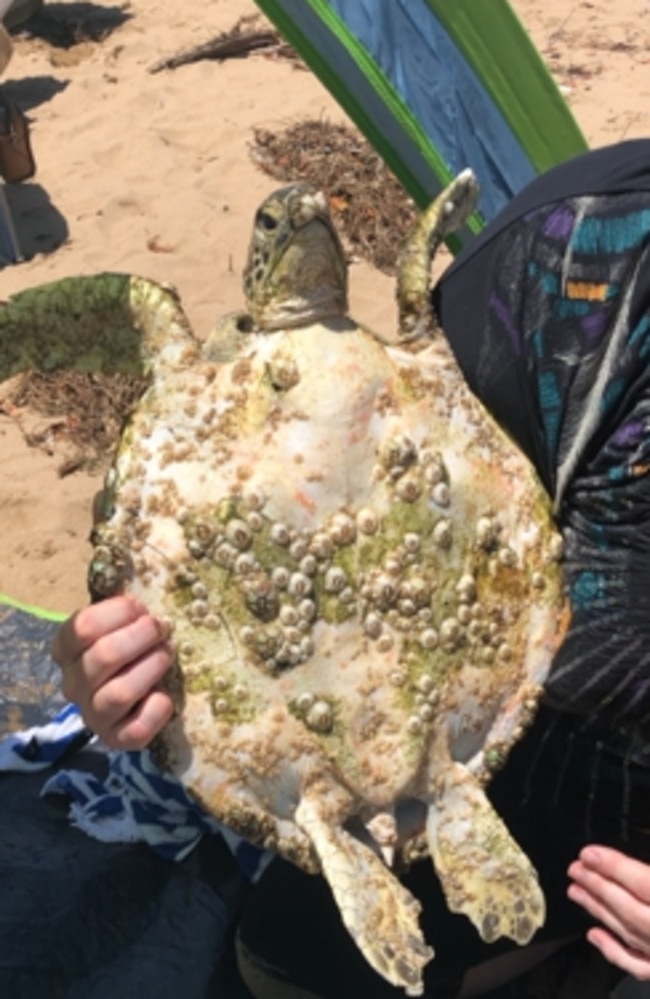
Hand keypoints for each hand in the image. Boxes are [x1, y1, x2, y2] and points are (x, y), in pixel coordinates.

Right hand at [51, 595, 173, 749]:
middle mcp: (74, 685)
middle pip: (103, 656)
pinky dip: (157, 709)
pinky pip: (136, 730)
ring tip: (167, 654)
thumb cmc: (131, 648)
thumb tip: (141, 577)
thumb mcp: (121, 623)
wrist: (138, 696)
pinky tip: (166, 696)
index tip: (141, 607)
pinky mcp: (117, 739)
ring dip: (151, 667)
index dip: (117, 612)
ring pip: (119, 693)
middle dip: (140, 637)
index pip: (82, 627)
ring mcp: (94, 715)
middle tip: (160, 629)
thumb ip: (125, 607)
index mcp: (67, 651)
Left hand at [568, 845, 649, 979]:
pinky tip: (593, 935)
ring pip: (627, 932)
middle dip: (597, 885)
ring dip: (598, 910)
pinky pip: (637, 965)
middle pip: (628, 907)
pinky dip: (613, 951)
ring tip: (575, 891)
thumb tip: (636, 863)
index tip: (589, 854)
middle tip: (575, 869)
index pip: (643, 883)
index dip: (614, 867)